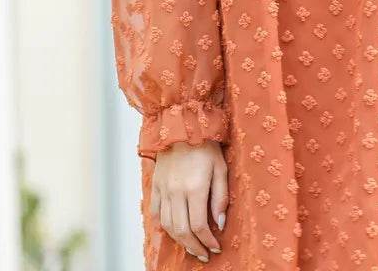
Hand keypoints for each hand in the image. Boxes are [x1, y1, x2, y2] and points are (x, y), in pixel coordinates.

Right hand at [150, 139, 227, 262]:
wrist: (182, 124)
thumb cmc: (206, 145)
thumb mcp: (221, 168)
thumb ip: (220, 197)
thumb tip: (220, 223)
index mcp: (194, 188)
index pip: (198, 226)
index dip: (207, 241)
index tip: (216, 248)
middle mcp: (176, 191)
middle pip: (182, 230)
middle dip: (194, 247)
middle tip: (204, 254)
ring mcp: (164, 189)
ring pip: (167, 225)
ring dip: (179, 241)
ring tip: (191, 246)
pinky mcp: (156, 184)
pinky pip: (156, 212)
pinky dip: (163, 226)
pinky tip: (173, 231)